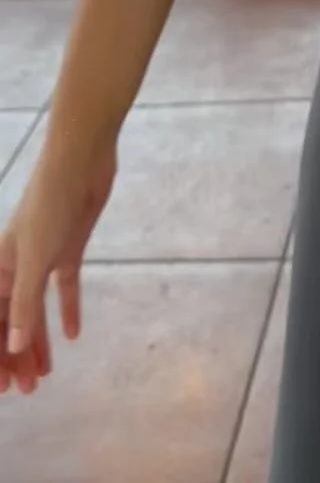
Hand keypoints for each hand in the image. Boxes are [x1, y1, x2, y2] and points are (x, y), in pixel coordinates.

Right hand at [0, 140, 116, 395]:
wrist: (81, 158)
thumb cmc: (51, 201)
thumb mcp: (35, 256)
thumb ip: (24, 302)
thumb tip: (14, 346)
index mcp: (0, 267)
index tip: (2, 387)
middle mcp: (17, 265)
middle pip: (12, 319)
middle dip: (15, 355)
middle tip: (26, 391)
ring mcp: (43, 256)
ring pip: (35, 309)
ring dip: (39, 341)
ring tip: (44, 374)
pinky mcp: (68, 248)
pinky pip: (63, 288)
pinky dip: (66, 310)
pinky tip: (72, 335)